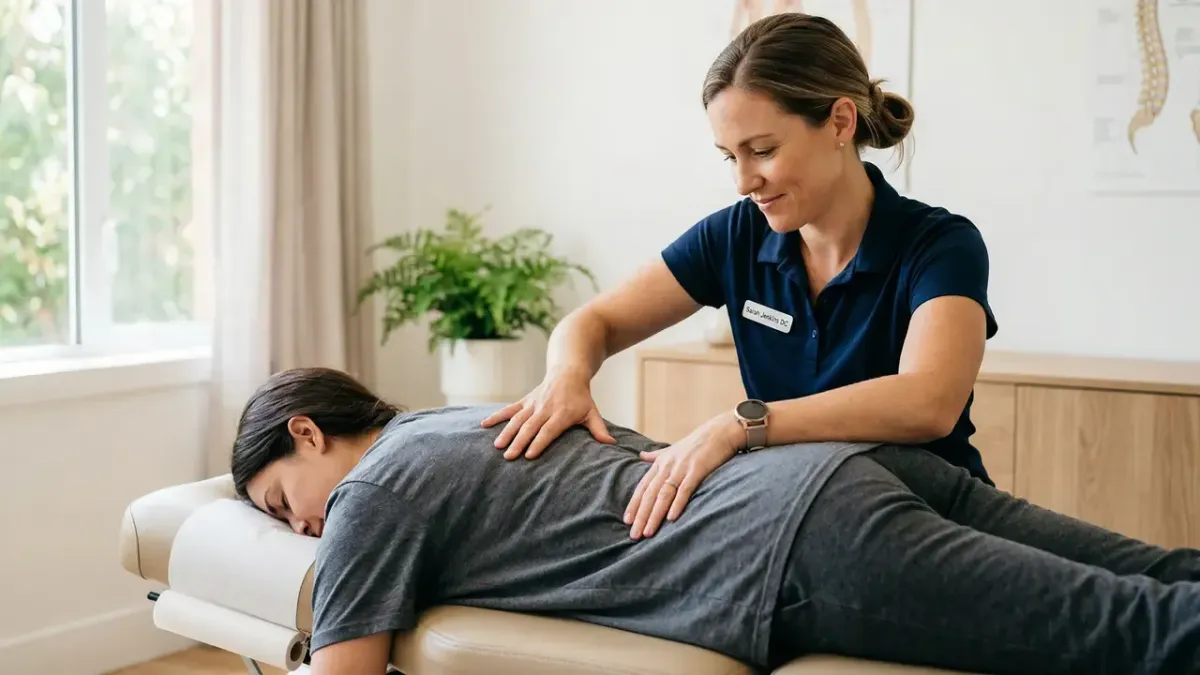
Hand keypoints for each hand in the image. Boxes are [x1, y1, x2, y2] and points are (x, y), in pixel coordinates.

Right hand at [480, 365, 616, 459]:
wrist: (568, 372)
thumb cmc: (581, 397)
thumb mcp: (592, 412)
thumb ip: (599, 429)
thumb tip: (611, 445)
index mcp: (562, 413)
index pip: (549, 430)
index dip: (539, 442)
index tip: (529, 455)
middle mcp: (545, 408)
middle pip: (530, 427)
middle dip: (519, 442)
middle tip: (509, 457)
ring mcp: (533, 403)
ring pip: (518, 419)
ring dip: (506, 432)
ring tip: (498, 447)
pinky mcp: (525, 400)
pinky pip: (509, 409)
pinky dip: (496, 416)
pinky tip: (484, 424)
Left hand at [624, 412, 742, 539]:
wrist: (720, 431)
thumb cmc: (696, 443)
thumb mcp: (672, 448)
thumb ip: (656, 455)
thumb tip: (640, 455)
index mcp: (660, 463)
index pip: (643, 487)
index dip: (634, 504)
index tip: (627, 521)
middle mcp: (667, 467)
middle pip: (650, 494)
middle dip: (641, 516)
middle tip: (634, 535)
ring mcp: (682, 468)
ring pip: (663, 495)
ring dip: (655, 515)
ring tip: (648, 533)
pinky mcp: (697, 470)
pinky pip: (685, 489)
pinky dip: (677, 504)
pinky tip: (671, 519)